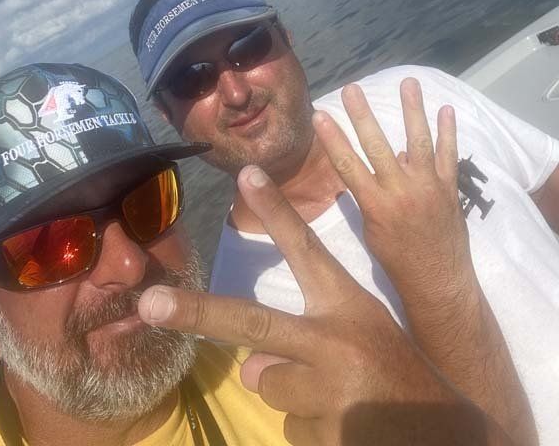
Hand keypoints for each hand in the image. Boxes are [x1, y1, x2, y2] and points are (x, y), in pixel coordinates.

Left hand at [138, 166, 512, 445]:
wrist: (444, 430)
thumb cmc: (398, 370)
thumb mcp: (358, 336)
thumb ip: (302, 340)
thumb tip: (248, 368)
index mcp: (348, 305)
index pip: (307, 250)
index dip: (276, 212)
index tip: (246, 174)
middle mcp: (334, 341)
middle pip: (253, 323)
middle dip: (197, 313)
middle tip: (150, 303)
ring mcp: (328, 389)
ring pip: (267, 384)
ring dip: (291, 393)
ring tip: (337, 398)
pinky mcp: (323, 431)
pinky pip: (287, 425)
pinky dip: (308, 426)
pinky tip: (344, 425)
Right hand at [313, 77, 473, 307]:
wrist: (437, 282)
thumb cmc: (396, 261)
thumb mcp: (372, 231)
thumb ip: (371, 194)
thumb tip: (381, 160)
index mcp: (376, 205)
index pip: (348, 165)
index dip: (333, 139)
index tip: (320, 115)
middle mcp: (401, 192)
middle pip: (377, 146)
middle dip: (363, 115)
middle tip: (352, 88)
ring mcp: (428, 188)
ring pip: (418, 142)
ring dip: (413, 110)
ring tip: (408, 83)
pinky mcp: (450, 189)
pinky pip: (449, 156)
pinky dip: (448, 133)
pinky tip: (446, 110)